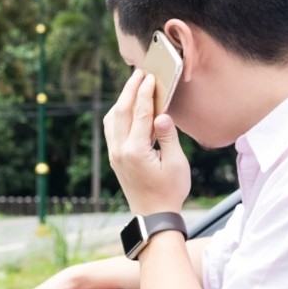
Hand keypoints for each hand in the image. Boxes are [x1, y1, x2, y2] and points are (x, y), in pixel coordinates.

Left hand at [104, 70, 190, 214]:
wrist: (153, 215)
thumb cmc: (170, 190)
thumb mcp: (176, 163)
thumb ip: (168, 137)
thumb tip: (162, 115)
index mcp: (136, 150)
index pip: (139, 113)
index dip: (144, 92)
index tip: (150, 76)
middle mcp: (120, 150)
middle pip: (120, 111)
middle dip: (129, 90)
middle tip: (138, 73)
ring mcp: (115, 154)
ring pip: (112, 119)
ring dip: (121, 100)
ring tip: (133, 86)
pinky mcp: (115, 158)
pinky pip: (111, 130)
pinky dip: (117, 114)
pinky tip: (127, 108)